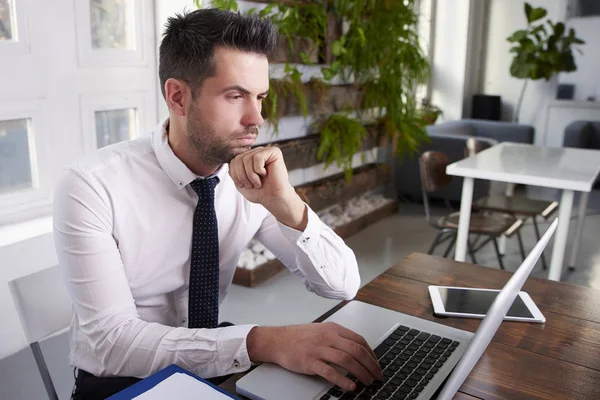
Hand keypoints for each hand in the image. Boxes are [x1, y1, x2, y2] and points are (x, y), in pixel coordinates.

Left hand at [229, 147, 306, 229]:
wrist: (273, 199)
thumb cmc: (259, 192)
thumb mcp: (240, 182)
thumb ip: (233, 171)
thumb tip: (229, 161)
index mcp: (249, 158)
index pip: (233, 160)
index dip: (235, 175)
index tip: (243, 185)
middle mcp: (256, 152)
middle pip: (238, 158)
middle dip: (242, 175)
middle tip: (251, 185)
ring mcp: (265, 151)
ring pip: (247, 158)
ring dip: (251, 175)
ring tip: (258, 182)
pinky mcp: (274, 152)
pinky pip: (258, 157)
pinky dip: (259, 170)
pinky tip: (266, 175)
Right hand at [247, 323, 382, 391]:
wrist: (277, 340)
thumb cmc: (298, 336)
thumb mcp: (321, 331)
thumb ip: (337, 338)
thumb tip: (356, 350)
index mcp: (333, 329)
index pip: (359, 340)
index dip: (371, 354)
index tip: (376, 364)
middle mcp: (328, 337)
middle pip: (356, 350)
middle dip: (370, 365)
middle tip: (377, 375)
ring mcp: (319, 349)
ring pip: (347, 360)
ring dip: (361, 372)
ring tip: (367, 382)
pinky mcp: (310, 361)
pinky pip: (330, 371)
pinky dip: (343, 380)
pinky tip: (351, 386)